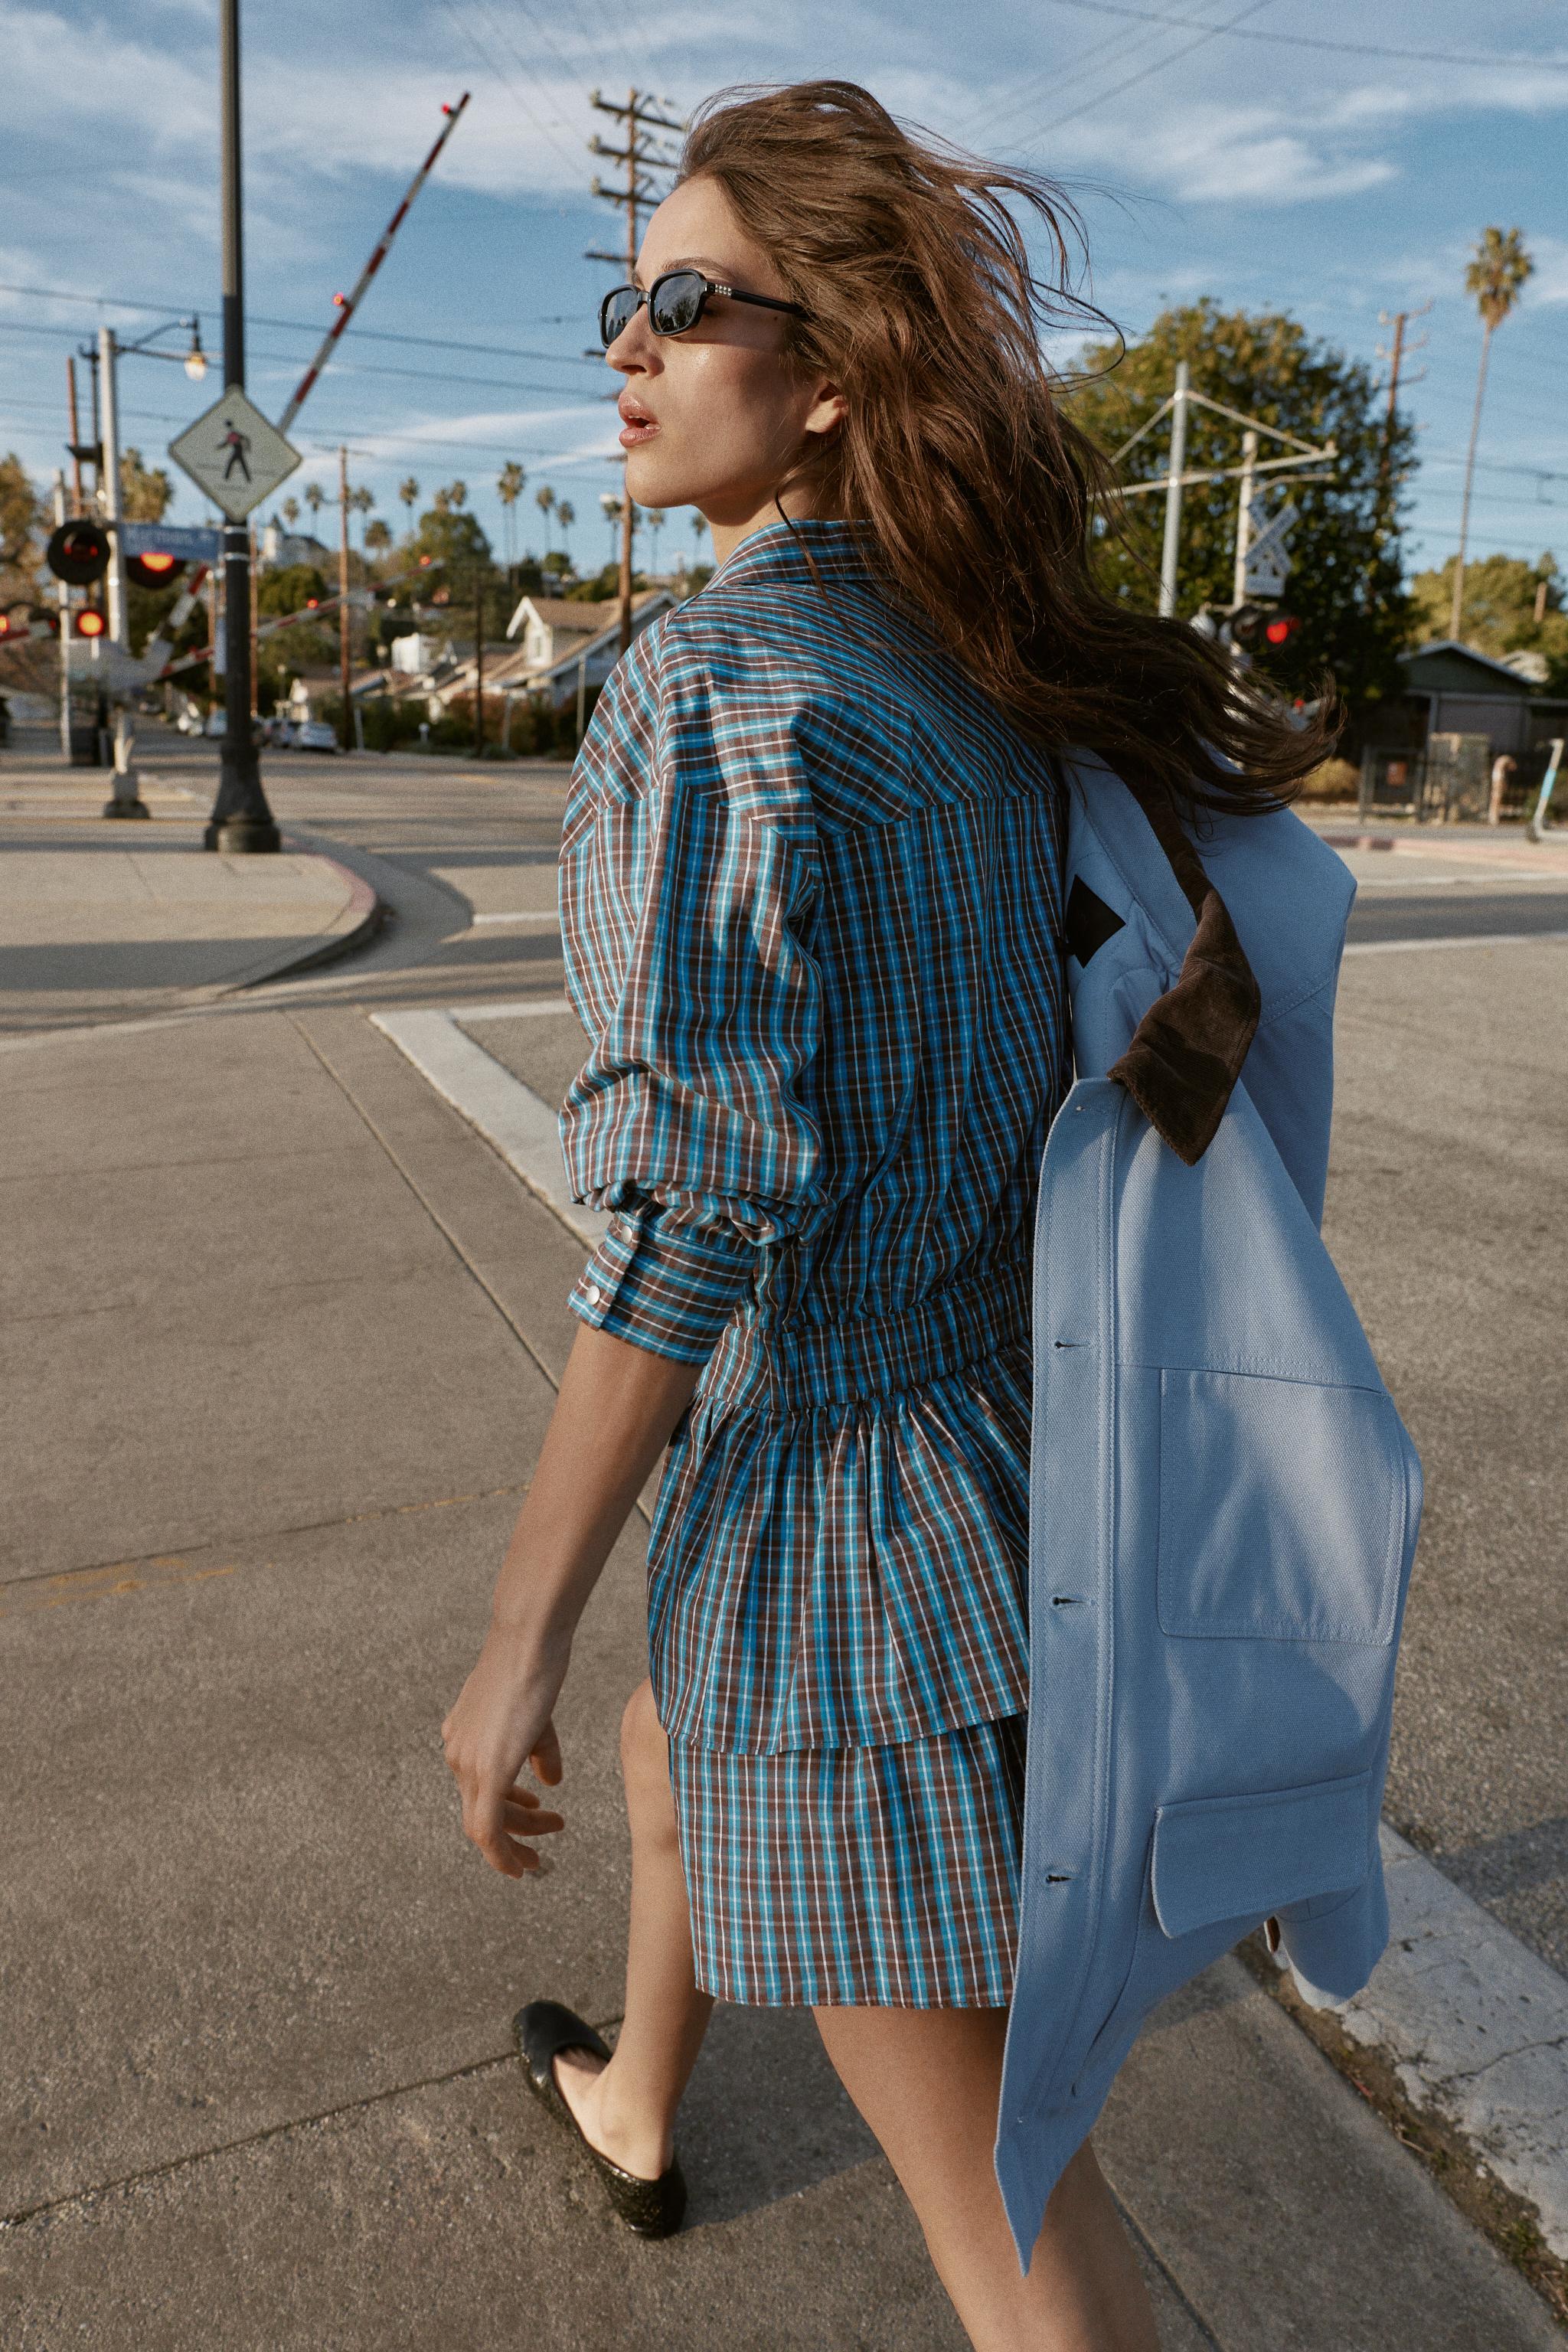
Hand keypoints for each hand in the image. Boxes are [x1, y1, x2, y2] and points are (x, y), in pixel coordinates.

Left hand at [442, 1627, 569, 1878]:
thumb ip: (537, 1749)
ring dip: (520, 1839)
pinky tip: (523, 1865)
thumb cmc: (534, 1662)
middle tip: (551, 1831)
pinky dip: (503, 1854)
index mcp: (460, 1738)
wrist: (529, 1638)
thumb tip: (549, 1783)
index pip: (478, 1788)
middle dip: (518, 1828)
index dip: (507, 1809)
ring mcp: (468, 1764)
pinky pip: (488, 1830)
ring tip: (554, 1831)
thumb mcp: (535, 1714)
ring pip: (485, 1825)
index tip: (535, 1814)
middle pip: (480, 1810)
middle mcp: (457, 1753)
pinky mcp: (488, 1772)